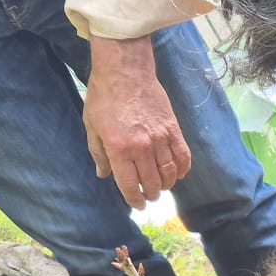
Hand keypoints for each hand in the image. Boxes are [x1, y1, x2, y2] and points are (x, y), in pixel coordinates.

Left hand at [83, 36, 192, 208]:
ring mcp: (160, 138)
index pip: (130, 185)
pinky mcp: (173, 129)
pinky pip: (183, 156)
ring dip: (167, 184)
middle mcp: (142, 147)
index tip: (138, 204)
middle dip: (151, 194)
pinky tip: (178, 174)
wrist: (125, 70)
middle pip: (152, 182)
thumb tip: (104, 174)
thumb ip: (98, 153)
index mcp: (119, 148)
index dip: (134, 199)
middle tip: (150, 196)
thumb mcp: (92, 126)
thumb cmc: (104, 97)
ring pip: (169, 173)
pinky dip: (182, 169)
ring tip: (162, 187)